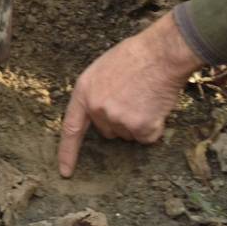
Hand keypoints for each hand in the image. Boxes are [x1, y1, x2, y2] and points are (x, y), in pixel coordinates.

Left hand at [58, 11, 203, 177]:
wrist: (160, 54)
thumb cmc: (134, 56)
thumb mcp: (101, 70)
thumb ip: (96, 93)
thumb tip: (99, 112)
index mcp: (84, 92)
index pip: (70, 128)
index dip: (67, 152)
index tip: (66, 172)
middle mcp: (97, 109)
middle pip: (107, 131)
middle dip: (118, 120)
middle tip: (132, 96)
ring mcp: (118, 119)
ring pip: (128, 134)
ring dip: (137, 122)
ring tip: (144, 97)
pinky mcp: (140, 127)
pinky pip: (147, 137)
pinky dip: (154, 126)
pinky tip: (155, 106)